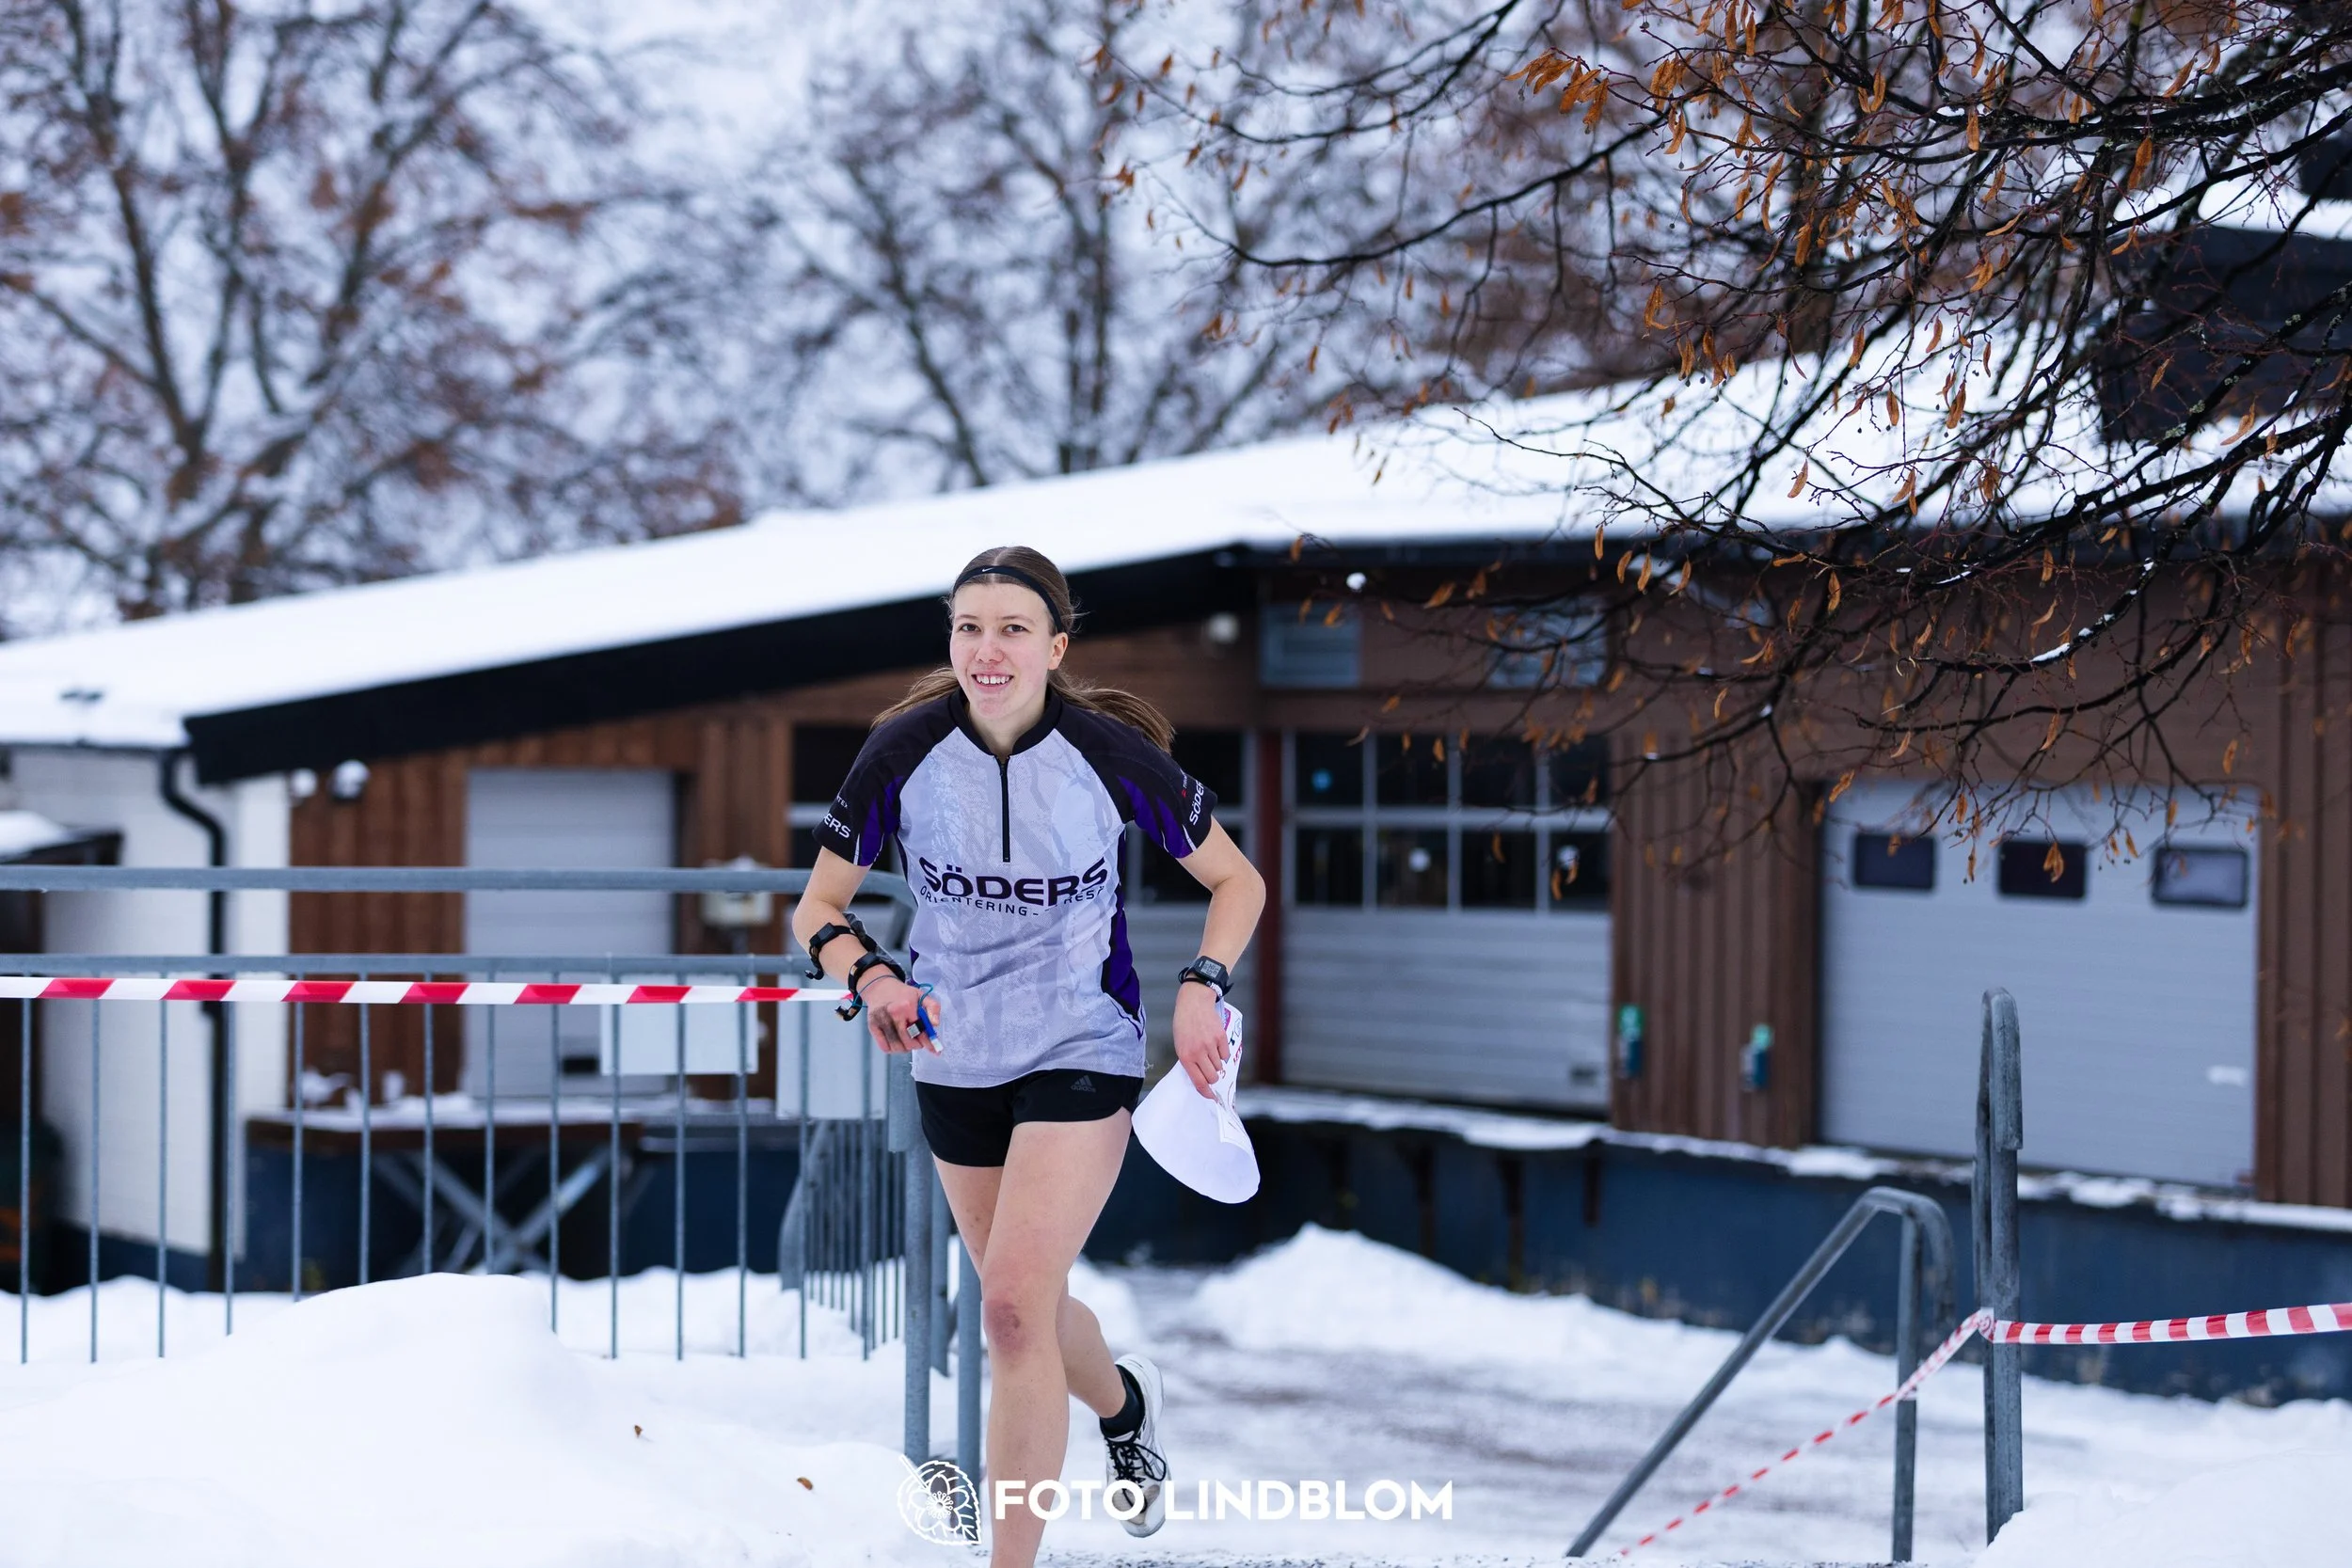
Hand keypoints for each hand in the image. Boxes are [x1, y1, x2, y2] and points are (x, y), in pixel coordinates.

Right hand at [858, 973, 939, 1054]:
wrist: (879, 987)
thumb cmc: (902, 994)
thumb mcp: (921, 995)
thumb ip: (933, 1008)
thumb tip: (935, 1024)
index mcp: (907, 1006)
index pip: (920, 1030)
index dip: (929, 1042)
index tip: (934, 1049)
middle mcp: (893, 1014)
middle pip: (908, 1042)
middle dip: (917, 1045)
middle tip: (919, 1041)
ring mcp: (881, 1021)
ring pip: (897, 1047)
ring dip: (905, 1048)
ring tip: (908, 1040)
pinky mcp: (873, 1026)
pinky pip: (885, 1047)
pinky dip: (893, 1049)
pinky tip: (897, 1041)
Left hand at [1171, 980, 1229, 1097]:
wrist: (1193, 1003)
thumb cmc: (1184, 1025)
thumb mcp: (1180, 1045)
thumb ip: (1189, 1061)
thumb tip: (1200, 1077)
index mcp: (1185, 1056)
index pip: (1198, 1081)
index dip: (1206, 1093)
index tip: (1211, 1098)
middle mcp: (1198, 1052)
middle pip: (1212, 1077)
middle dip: (1212, 1077)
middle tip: (1209, 1071)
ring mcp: (1211, 1045)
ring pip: (1219, 1066)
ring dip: (1216, 1064)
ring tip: (1209, 1052)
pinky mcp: (1221, 1037)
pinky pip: (1225, 1055)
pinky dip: (1222, 1054)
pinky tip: (1215, 1045)